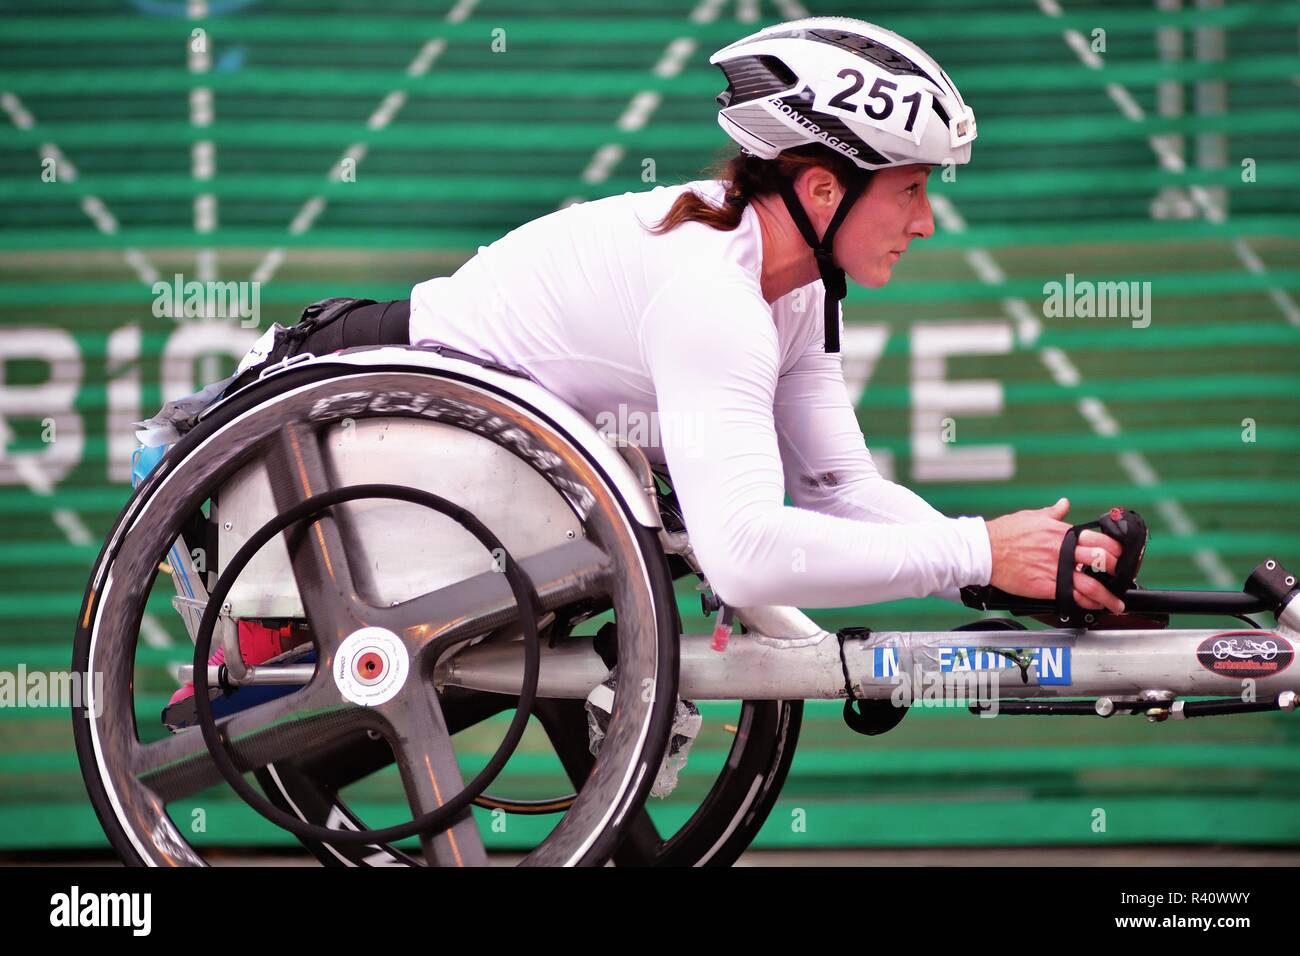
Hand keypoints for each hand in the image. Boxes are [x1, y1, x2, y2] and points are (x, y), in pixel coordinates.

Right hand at [984, 497, 1125, 613]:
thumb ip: (1052, 513)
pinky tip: (1094, 607)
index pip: (1101, 539)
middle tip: (1122, 579)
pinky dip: (1087, 604)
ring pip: (1092, 584)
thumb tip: (1063, 504)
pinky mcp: (1046, 586)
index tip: (1120, 556)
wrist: (985, 550)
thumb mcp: (1032, 517)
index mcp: (1063, 532)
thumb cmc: (1004, 533)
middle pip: (1103, 561)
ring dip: (1108, 596)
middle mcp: (1064, 550)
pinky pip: (1074, 597)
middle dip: (1118, 572)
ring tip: (1117, 604)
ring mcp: (1057, 569)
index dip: (1115, 550)